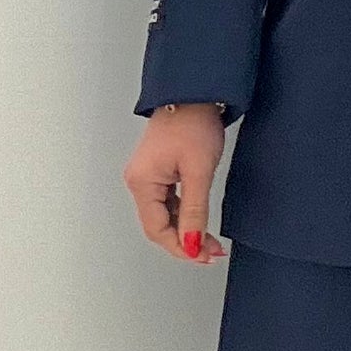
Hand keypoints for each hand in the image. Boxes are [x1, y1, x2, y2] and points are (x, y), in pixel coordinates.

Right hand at [124, 104, 227, 262]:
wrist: (194, 93)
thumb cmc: (193, 123)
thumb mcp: (199, 172)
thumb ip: (194, 212)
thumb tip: (192, 244)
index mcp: (142, 182)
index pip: (156, 229)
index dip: (180, 247)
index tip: (204, 256)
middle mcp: (139, 181)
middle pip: (157, 226)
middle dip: (185, 242)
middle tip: (212, 252)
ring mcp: (147, 177)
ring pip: (163, 216)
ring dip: (186, 230)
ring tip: (210, 242)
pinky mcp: (158, 172)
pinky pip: (167, 203)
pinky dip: (184, 215)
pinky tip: (199, 223)